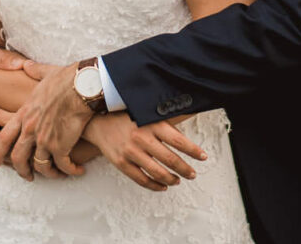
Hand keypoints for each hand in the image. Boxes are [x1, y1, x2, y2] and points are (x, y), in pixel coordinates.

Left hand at [0, 61, 91, 177]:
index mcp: (25, 113)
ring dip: (48, 173)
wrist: (84, 86)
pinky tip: (78, 170)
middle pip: (17, 157)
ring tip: (57, 175)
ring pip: (39, 165)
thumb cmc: (69, 77)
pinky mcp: (61, 145)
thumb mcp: (46, 73)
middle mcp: (30, 128)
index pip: (4, 136)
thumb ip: (34, 71)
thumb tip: (26, 64)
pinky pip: (62, 166)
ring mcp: (44, 139)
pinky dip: (70, 170)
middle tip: (26, 176)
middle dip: (21, 170)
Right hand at [84, 113, 206, 191]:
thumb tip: (188, 129)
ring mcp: (130, 152)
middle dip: (185, 169)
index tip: (203, 157)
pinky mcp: (121, 163)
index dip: (193, 151)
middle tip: (193, 174)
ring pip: (157, 172)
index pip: (178, 140)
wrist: (97, 121)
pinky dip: (155, 186)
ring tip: (179, 180)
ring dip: (172, 179)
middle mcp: (142, 138)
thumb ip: (164, 123)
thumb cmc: (125, 116)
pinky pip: (141, 180)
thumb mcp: (146, 114)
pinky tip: (163, 186)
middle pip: (170, 159)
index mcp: (151, 124)